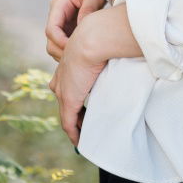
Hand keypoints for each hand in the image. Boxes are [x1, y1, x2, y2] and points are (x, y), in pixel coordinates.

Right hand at [45, 0, 105, 61]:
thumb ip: (88, 10)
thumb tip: (82, 30)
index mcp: (59, 4)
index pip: (51, 29)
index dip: (60, 43)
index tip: (75, 50)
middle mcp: (57, 13)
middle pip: (51, 40)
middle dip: (62, 51)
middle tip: (81, 60)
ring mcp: (61, 20)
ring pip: (56, 44)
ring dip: (67, 52)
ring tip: (84, 58)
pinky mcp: (68, 26)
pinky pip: (65, 42)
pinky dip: (72, 49)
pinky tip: (86, 53)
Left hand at [48, 17, 106, 144]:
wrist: (91, 40)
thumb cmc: (100, 40)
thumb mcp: (101, 51)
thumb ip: (105, 59)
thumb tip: (123, 58)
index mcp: (67, 66)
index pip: (65, 85)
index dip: (74, 97)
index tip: (83, 105)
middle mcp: (60, 79)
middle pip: (63, 102)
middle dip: (74, 114)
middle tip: (85, 123)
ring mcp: (63, 90)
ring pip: (66, 114)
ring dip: (76, 125)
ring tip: (86, 133)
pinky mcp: (68, 100)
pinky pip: (68, 123)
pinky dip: (74, 134)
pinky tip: (80, 141)